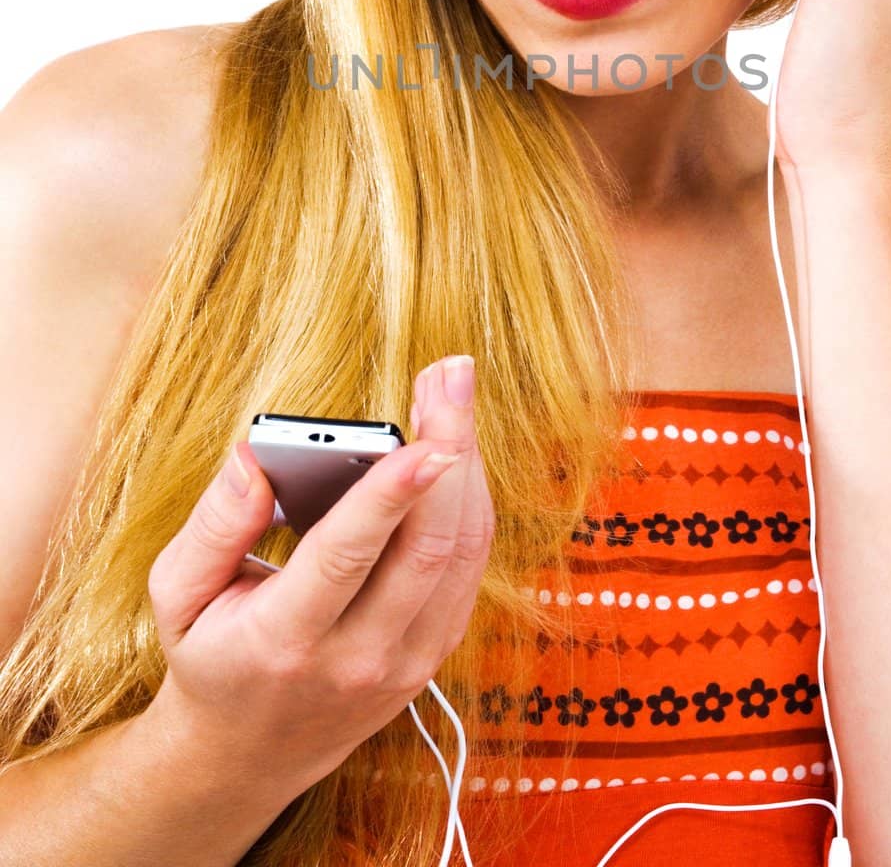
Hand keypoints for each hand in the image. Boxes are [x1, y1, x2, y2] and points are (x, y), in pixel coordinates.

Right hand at [145, 357, 493, 801]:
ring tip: (454, 393)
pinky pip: (469, 569)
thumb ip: (214, 523)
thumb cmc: (211, 655)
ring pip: (461, 555)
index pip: (347, 558)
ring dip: (468, 466)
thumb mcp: (178, 596)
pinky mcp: (433, 656)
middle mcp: (357, 658)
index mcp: (284, 642)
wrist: (247, 758)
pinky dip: (470, 501)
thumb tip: (256, 455)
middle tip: (450, 374)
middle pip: (426, 548)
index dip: (390, 495)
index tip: (423, 440)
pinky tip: (457, 448)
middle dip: (450, 450)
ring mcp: (406, 663)